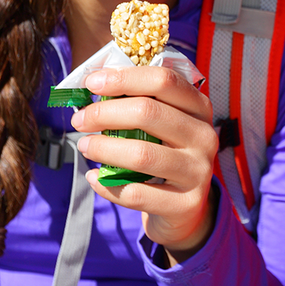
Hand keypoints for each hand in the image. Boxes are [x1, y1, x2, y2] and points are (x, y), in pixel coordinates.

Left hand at [70, 66, 218, 259]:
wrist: (185, 207)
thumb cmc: (165, 154)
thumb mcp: (163, 125)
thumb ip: (138, 103)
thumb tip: (95, 83)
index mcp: (199, 107)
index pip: (163, 81)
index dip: (124, 78)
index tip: (92, 82)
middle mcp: (204, 136)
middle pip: (149, 112)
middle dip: (105, 112)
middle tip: (80, 119)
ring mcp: (197, 171)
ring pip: (142, 154)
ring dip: (104, 148)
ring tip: (84, 146)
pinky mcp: (185, 204)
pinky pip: (136, 194)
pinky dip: (107, 185)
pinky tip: (94, 177)